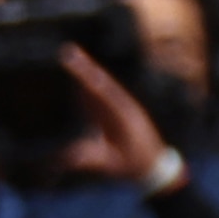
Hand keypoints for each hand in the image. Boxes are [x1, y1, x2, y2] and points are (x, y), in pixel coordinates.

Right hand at [56, 47, 172, 182]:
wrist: (155, 167)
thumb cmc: (133, 165)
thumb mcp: (111, 164)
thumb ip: (89, 159)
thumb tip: (64, 157)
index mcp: (122, 117)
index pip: (102, 93)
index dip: (86, 79)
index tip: (73, 65)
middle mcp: (122, 107)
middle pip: (101, 83)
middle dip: (85, 68)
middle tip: (68, 51)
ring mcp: (119, 108)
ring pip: (101, 86)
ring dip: (86, 72)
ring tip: (70, 57)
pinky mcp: (115, 112)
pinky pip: (100, 95)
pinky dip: (88, 85)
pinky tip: (77, 79)